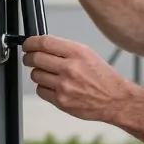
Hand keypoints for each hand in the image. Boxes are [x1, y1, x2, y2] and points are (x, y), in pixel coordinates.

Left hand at [22, 35, 136, 122]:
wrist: (115, 100)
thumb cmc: (103, 77)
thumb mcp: (88, 55)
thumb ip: (66, 50)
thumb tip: (43, 47)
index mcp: (77, 53)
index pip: (44, 43)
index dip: (31, 43)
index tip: (28, 44)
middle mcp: (70, 68)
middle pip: (35, 58)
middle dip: (29, 57)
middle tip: (30, 58)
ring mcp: (64, 85)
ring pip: (36, 74)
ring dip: (38, 73)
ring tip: (48, 74)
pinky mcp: (61, 101)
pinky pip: (40, 90)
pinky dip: (43, 87)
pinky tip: (54, 86)